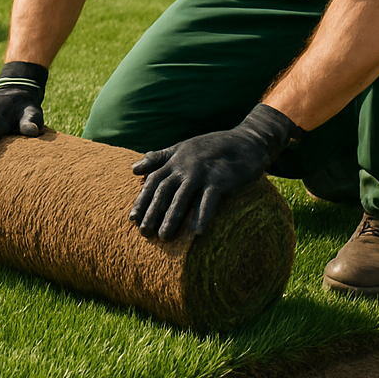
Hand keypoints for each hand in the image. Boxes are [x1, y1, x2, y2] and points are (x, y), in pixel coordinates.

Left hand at [129, 105, 301, 239]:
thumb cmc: (212, 147)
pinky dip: (203, 215)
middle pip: (164, 192)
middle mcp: (185, 167)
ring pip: (182, 198)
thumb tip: (133, 168)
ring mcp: (202, 173)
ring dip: (172, 218)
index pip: (153, 181)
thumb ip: (158, 158)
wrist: (246, 141)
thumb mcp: (182, 148)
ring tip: (164, 236)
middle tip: (144, 232)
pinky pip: (209, 200)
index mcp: (175, 160)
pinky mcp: (220, 179)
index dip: (142, 199)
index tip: (132, 218)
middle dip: (152, 212)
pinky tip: (197, 232)